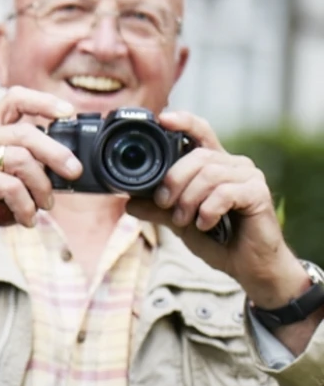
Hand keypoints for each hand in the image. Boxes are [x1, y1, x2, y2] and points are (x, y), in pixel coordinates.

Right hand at [0, 87, 82, 278]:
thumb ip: (13, 162)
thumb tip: (58, 169)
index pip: (14, 98)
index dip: (44, 101)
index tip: (68, 113)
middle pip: (26, 133)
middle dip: (57, 154)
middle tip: (73, 172)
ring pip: (22, 161)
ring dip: (42, 187)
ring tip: (46, 205)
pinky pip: (11, 187)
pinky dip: (26, 206)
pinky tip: (27, 218)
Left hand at [124, 111, 306, 308]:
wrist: (246, 266)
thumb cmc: (217, 239)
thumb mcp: (179, 221)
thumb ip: (156, 209)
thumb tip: (127, 201)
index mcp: (214, 164)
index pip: (200, 132)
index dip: (183, 122)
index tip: (162, 119)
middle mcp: (233, 164)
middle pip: (196, 156)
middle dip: (173, 181)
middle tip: (164, 205)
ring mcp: (248, 177)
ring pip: (209, 174)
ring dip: (188, 200)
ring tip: (184, 221)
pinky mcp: (258, 193)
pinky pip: (225, 193)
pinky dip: (208, 209)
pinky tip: (205, 224)